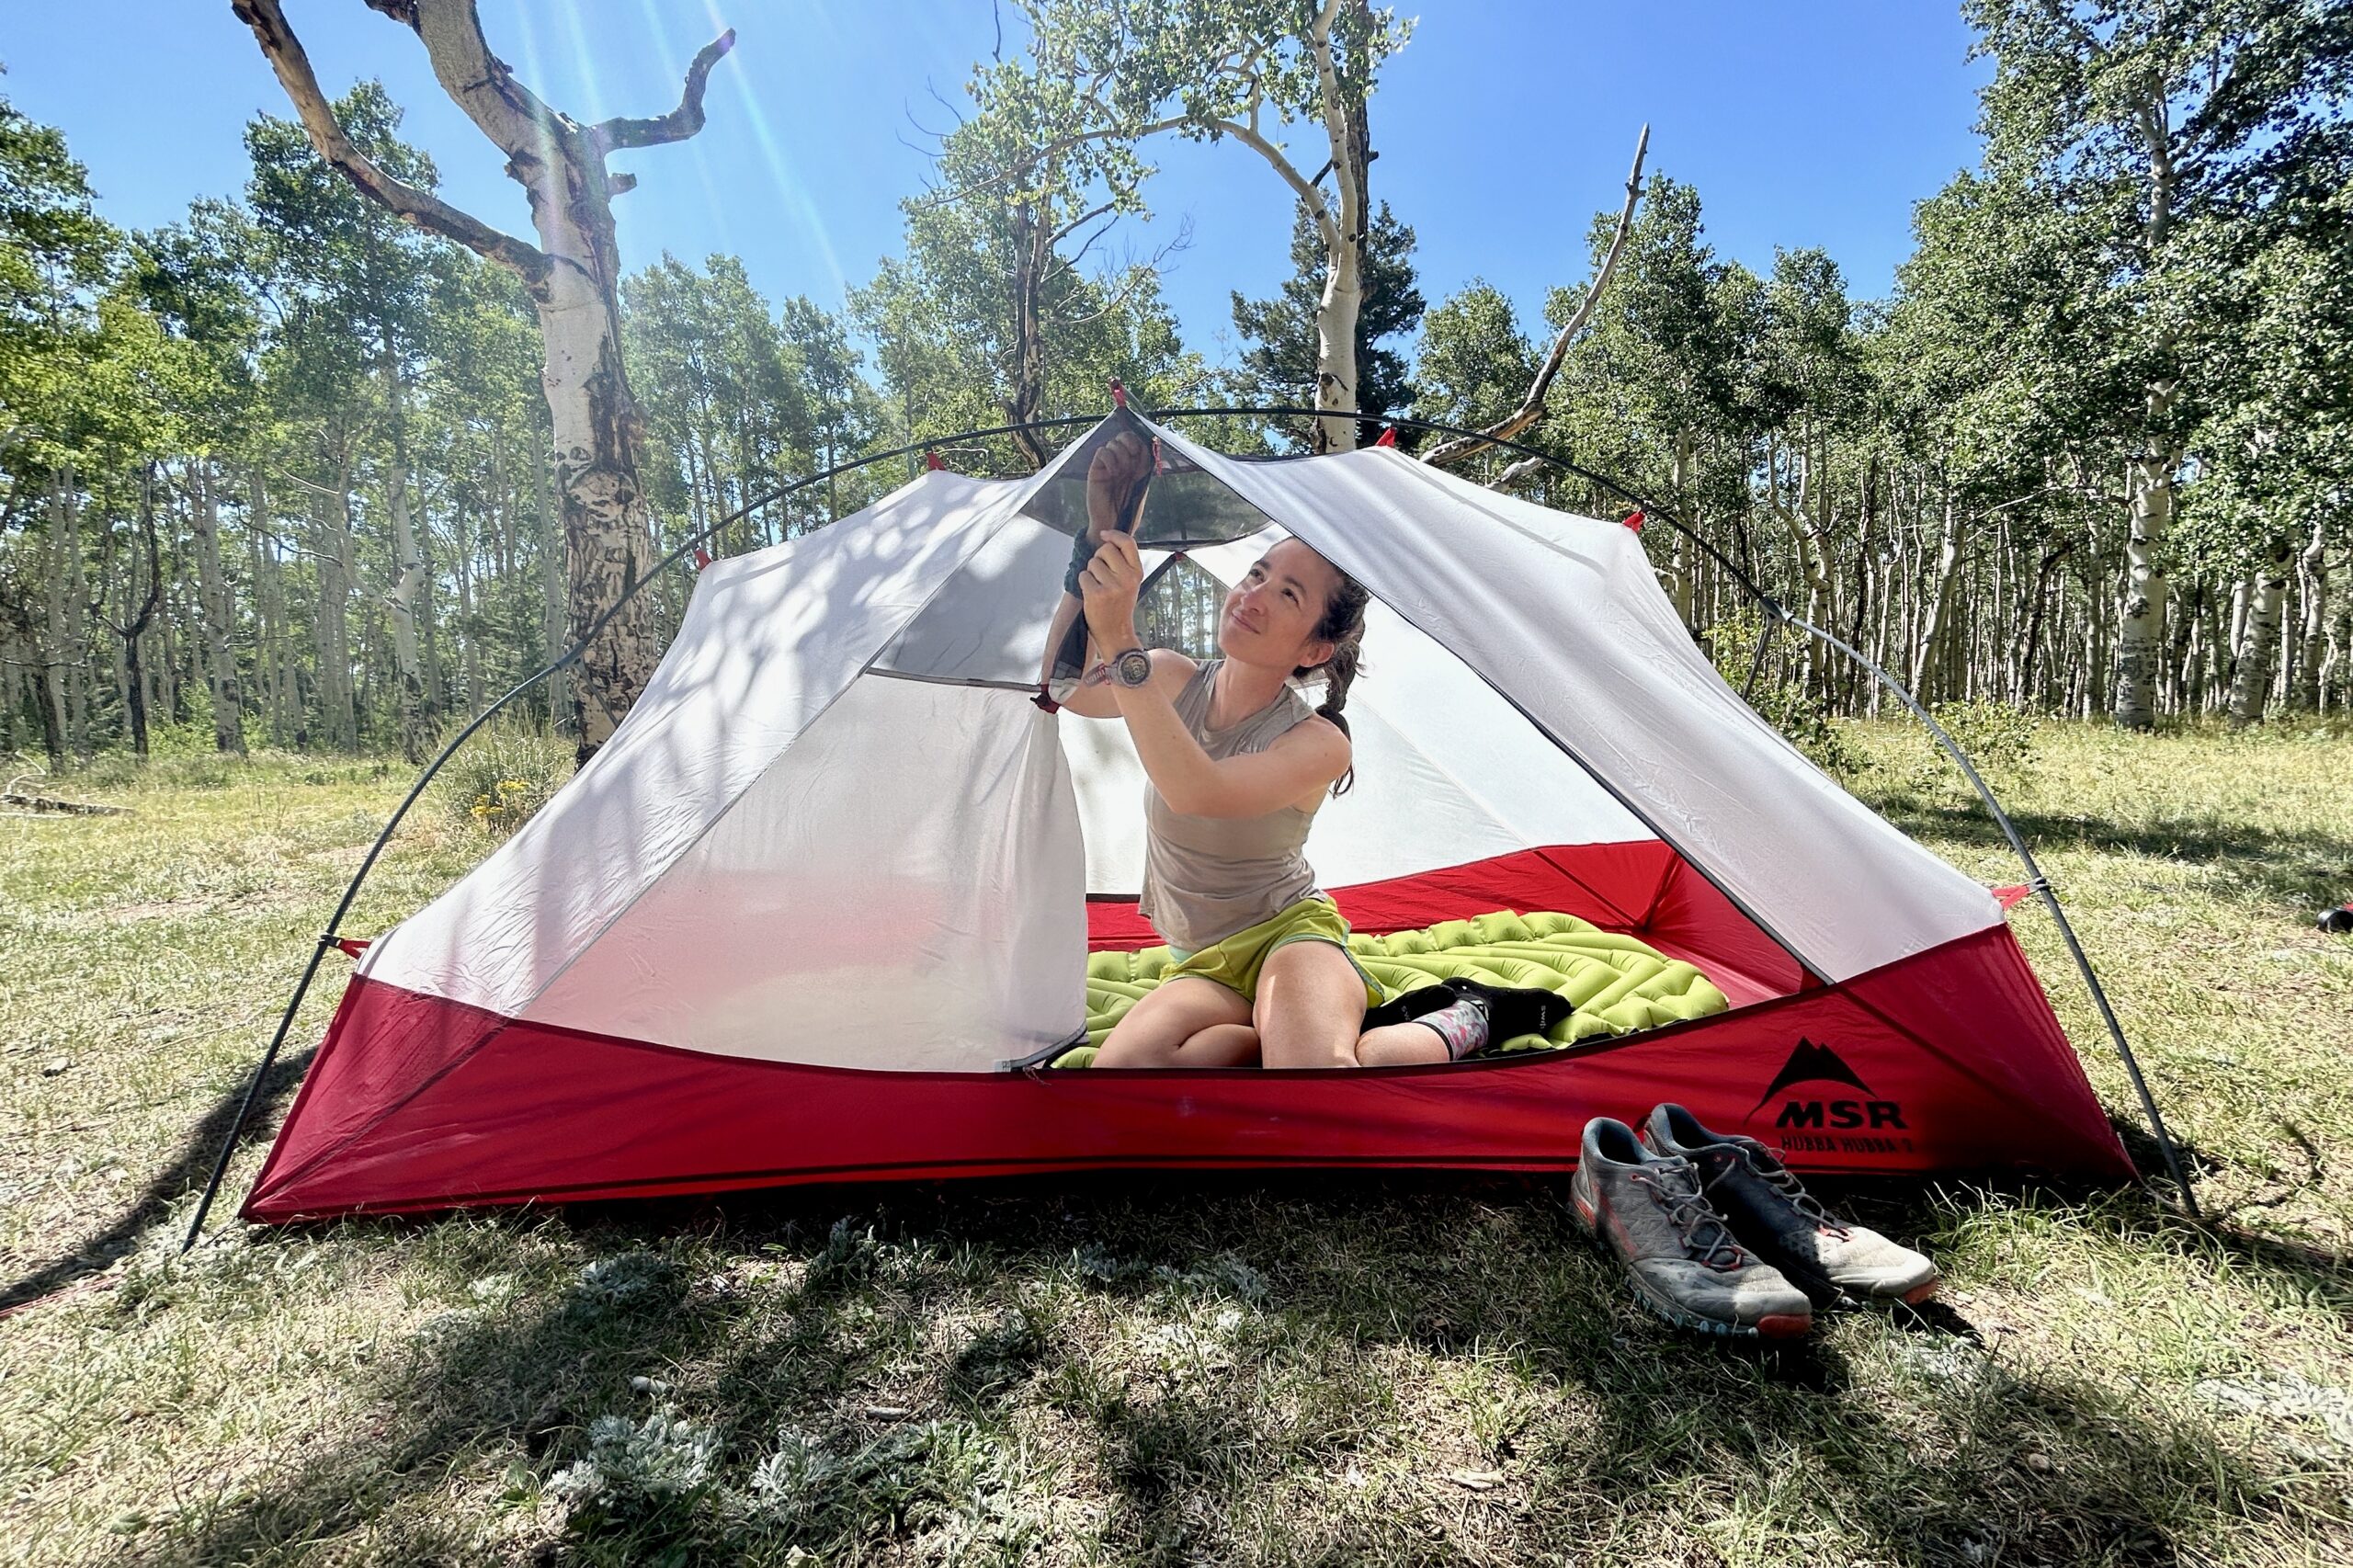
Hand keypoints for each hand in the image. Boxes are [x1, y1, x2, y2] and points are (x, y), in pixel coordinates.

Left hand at [1078, 528, 1143, 649]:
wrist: (1115, 632)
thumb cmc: (1119, 604)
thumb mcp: (1130, 582)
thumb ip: (1123, 563)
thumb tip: (1107, 538)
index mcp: (1137, 572)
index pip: (1128, 543)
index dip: (1114, 535)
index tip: (1104, 534)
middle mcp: (1127, 578)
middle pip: (1105, 549)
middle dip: (1099, 557)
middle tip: (1102, 574)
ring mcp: (1112, 586)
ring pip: (1092, 563)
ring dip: (1091, 572)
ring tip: (1099, 587)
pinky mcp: (1096, 594)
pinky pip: (1083, 576)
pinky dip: (1084, 583)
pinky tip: (1092, 594)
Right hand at [1086, 430, 1151, 503]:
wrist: (1112, 524)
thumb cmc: (1127, 510)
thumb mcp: (1141, 488)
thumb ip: (1143, 469)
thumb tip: (1147, 449)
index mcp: (1134, 466)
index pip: (1136, 442)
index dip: (1139, 442)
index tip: (1142, 452)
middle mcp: (1121, 462)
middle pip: (1124, 437)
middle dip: (1130, 442)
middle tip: (1133, 455)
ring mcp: (1108, 465)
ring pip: (1113, 443)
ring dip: (1121, 454)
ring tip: (1121, 471)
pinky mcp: (1096, 469)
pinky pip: (1102, 452)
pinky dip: (1109, 459)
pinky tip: (1113, 472)